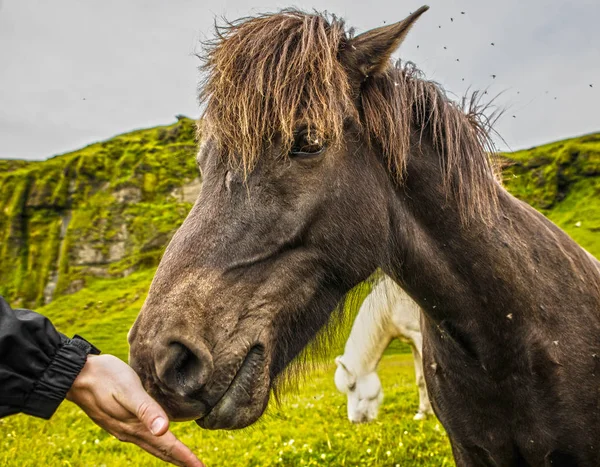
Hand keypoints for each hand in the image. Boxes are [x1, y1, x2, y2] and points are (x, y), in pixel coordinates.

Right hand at [66, 354, 203, 466]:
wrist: (75, 375)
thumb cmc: (105, 377)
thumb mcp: (128, 390)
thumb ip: (146, 409)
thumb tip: (164, 429)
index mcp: (135, 427)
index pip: (167, 445)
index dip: (185, 457)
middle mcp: (129, 432)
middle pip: (161, 450)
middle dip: (180, 460)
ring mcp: (122, 428)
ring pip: (152, 446)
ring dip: (169, 454)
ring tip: (183, 459)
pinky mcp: (118, 421)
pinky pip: (143, 438)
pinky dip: (157, 443)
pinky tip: (159, 438)